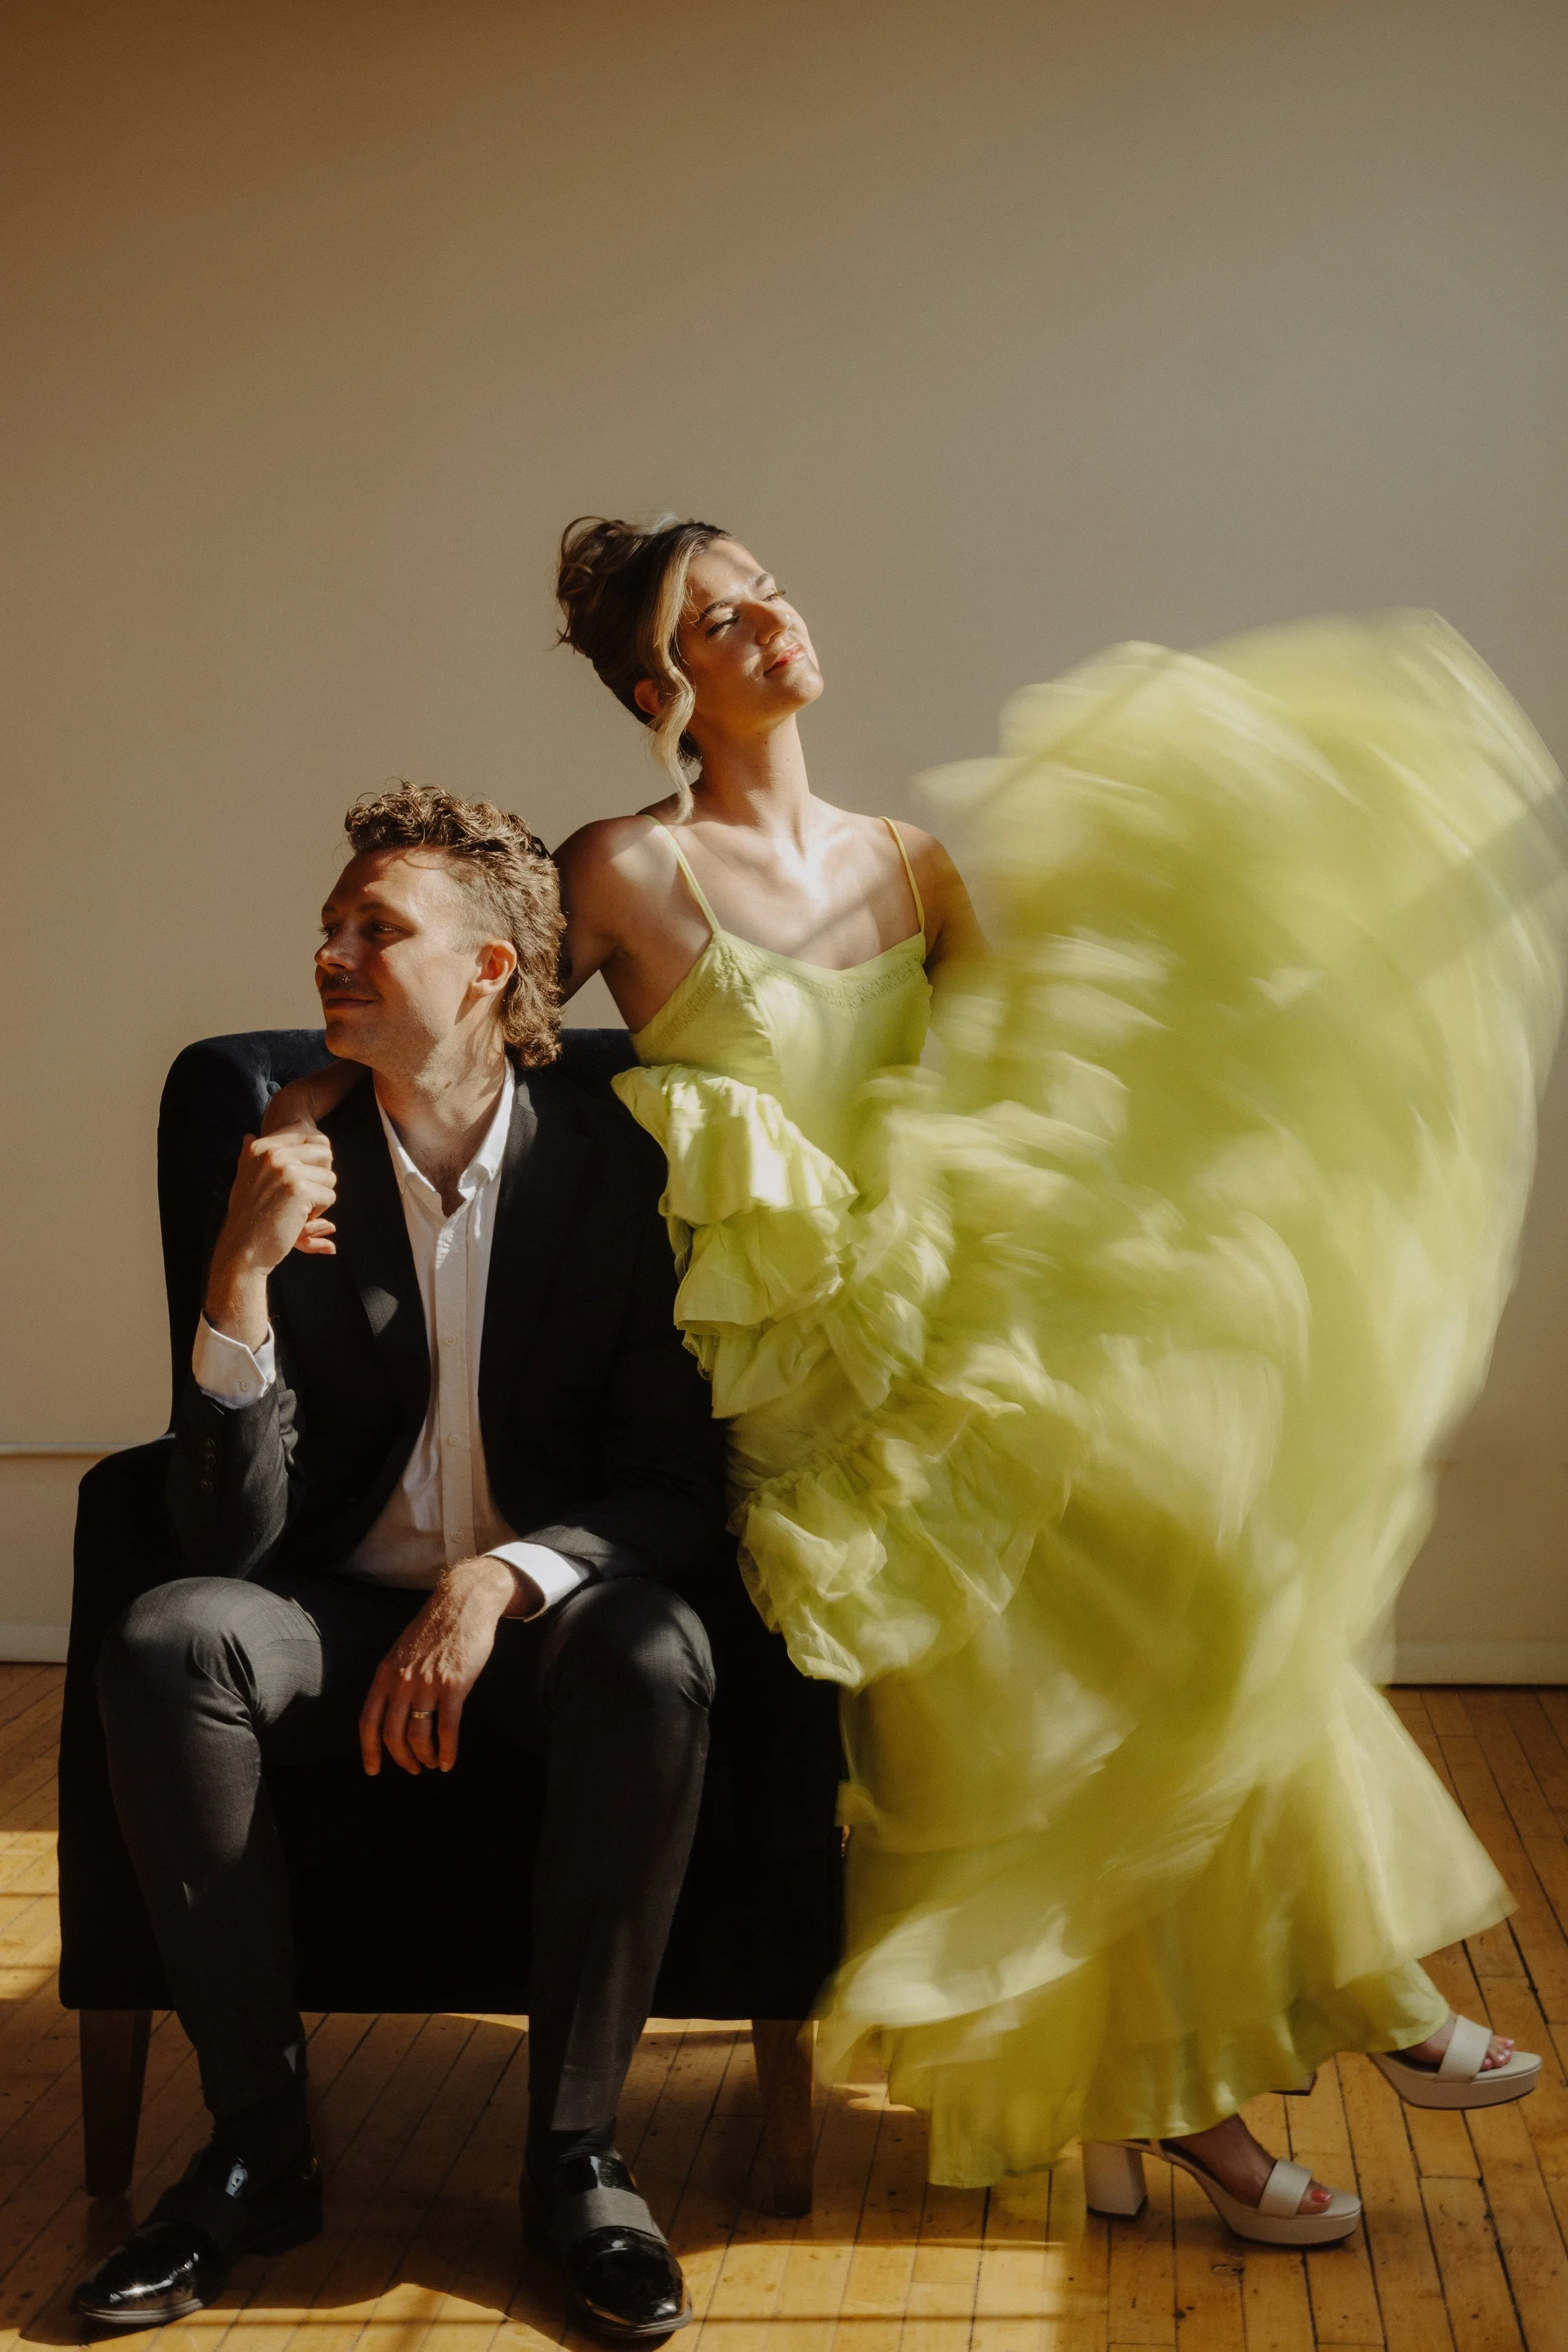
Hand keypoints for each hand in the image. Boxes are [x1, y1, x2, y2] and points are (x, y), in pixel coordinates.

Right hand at [261, 1070, 357, 1254]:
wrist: (242, 1250)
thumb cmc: (247, 1218)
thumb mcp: (244, 1181)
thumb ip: (251, 1157)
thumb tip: (249, 1136)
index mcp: (260, 1148)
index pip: (309, 1136)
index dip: (312, 1162)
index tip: (293, 1182)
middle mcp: (272, 1153)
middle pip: (324, 1153)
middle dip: (318, 1179)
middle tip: (295, 1198)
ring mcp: (285, 1169)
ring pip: (329, 1177)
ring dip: (318, 1198)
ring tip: (291, 1210)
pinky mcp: (299, 1189)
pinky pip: (329, 1196)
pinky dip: (318, 1213)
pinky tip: (295, 1220)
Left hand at [358, 1555, 524, 1775]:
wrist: (463, 1602)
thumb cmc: (435, 1628)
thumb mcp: (402, 1652)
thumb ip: (395, 1679)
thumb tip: (392, 1712)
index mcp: (385, 1674)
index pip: (368, 1722)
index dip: (369, 1751)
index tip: (373, 1770)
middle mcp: (402, 1681)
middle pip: (392, 1735)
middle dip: (402, 1759)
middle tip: (413, 1768)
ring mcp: (427, 1683)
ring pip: (418, 1736)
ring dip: (425, 1757)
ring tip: (432, 1763)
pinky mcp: (454, 1684)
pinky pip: (446, 1729)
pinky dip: (447, 1751)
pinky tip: (448, 1761)